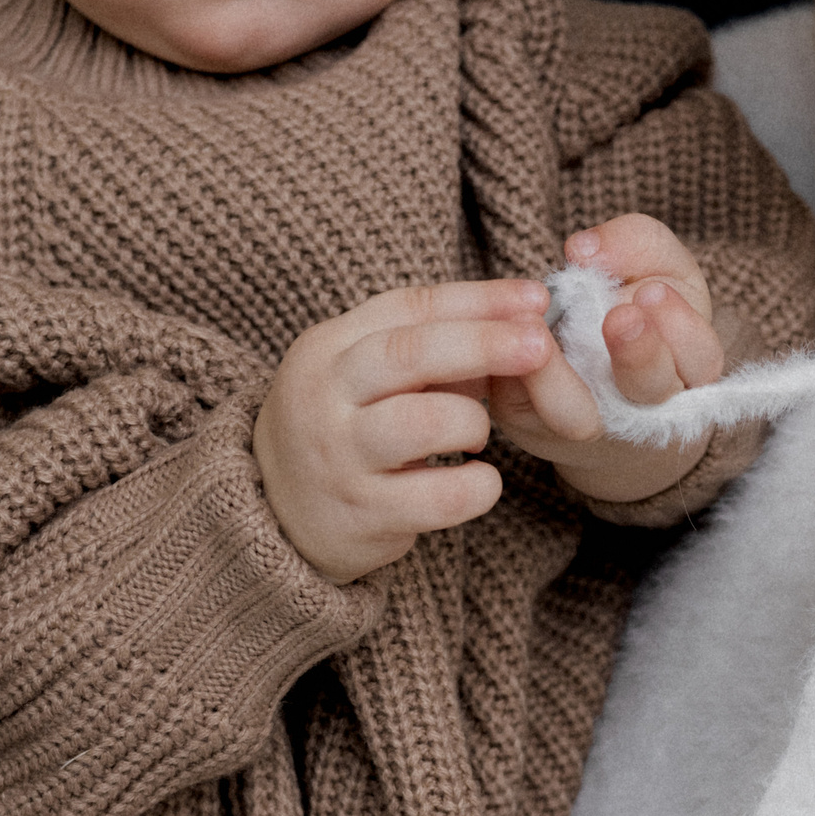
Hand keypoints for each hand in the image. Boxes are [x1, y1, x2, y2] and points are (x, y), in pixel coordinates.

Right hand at [254, 279, 601, 583]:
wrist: (274, 516)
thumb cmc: (343, 431)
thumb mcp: (364, 376)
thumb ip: (427, 348)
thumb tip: (519, 320)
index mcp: (329, 347)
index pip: (409, 307)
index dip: (478, 299)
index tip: (536, 299)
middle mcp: (324, 395)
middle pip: (410, 353)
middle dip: (484, 343)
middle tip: (540, 345)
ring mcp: (338, 456)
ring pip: (424, 423)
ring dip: (473, 423)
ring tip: (477, 436)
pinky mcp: (361, 513)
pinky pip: (439, 497)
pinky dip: (476, 487)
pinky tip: (479, 482)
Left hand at [492, 213, 725, 503]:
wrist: (590, 373)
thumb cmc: (636, 313)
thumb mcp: (658, 268)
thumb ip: (638, 244)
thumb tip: (586, 250)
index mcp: (687, 369)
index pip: (699, 357)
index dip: (680, 328)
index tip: (653, 293)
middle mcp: (643, 410)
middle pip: (647, 390)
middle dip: (637, 355)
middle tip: (619, 318)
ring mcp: (584, 425)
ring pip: (574, 416)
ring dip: (556, 376)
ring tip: (541, 334)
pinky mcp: (528, 423)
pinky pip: (515, 402)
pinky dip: (506, 368)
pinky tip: (504, 332)